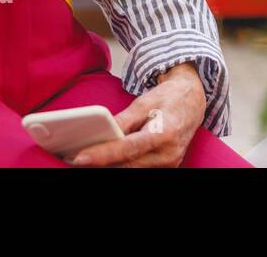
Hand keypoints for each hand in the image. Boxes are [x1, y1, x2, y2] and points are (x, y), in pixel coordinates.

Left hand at [67, 63, 205, 167]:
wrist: (193, 100)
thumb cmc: (169, 98)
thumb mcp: (145, 102)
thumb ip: (123, 120)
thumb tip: (101, 133)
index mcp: (165, 133)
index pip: (127, 149)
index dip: (102, 154)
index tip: (79, 157)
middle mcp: (169, 154)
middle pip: (127, 164)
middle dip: (100, 162)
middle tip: (73, 157)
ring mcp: (169, 163)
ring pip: (131, 169)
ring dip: (109, 164)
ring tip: (86, 157)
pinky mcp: (167, 166)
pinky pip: (139, 168)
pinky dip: (121, 163)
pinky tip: (105, 158)